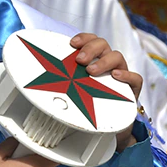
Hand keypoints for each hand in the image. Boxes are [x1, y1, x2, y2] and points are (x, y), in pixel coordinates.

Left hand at [69, 32, 143, 149]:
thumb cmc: (86, 105)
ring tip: (91, 71)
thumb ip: (60, 84)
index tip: (71, 43)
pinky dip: (127, 75)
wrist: (106, 128)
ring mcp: (121, 75)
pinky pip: (135, 78)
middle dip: (90, 48)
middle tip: (79, 60)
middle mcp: (108, 63)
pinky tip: (115, 76)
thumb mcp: (71, 91)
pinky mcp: (132, 89)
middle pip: (103, 44)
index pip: (91, 40)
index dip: (83, 38)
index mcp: (94, 59)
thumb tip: (31, 84)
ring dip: (103, 61)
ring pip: (117, 56)